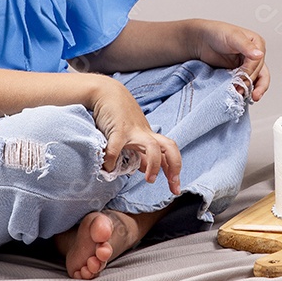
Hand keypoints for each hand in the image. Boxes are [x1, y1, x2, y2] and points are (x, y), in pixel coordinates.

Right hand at [87, 76, 181, 194]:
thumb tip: (143, 169)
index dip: (174, 170)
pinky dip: (111, 160)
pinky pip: (117, 147)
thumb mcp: (131, 136)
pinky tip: (107, 168)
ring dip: (154, 165)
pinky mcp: (118, 128)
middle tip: (173, 184)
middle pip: (170, 146)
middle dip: (175, 165)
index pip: (168, 153)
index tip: (175, 188)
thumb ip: (138, 152)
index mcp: (148, 136)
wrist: (106, 92)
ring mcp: (133, 131)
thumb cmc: (118, 115)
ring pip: (153, 146)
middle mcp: (144, 133)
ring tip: (149, 180)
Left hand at [191, 20, 270, 101]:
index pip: (258, 62)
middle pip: (259, 74)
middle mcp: (255, 56)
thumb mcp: (233, 37)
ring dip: (249, 89)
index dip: (250, 71)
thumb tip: (260, 55)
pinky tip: (239, 94)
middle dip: (249, 83)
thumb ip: (246, 46)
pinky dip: (243, 90)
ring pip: (256, 81)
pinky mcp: (239, 73)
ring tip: (239, 95)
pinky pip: (246, 84)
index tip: (240, 77)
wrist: (201, 41)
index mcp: (257, 44)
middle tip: (239, 90)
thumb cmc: (216, 33)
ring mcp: (247, 66)